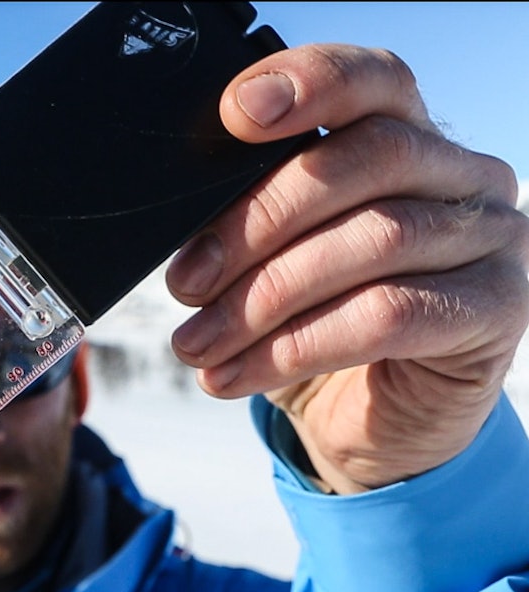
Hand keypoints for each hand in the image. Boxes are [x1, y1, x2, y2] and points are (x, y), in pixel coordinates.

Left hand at [167, 44, 528, 493]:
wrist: (374, 421)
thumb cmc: (318, 323)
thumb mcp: (273, 260)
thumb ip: (248, 220)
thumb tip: (183, 225)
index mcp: (405, 139)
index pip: (371, 82)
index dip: (306, 84)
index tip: (234, 115)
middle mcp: (461, 176)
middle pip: (362, 161)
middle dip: (255, 224)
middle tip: (186, 282)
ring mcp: (491, 239)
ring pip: (371, 243)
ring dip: (262, 299)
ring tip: (197, 343)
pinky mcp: (496, 311)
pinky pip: (387, 316)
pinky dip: (295, 346)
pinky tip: (238, 373)